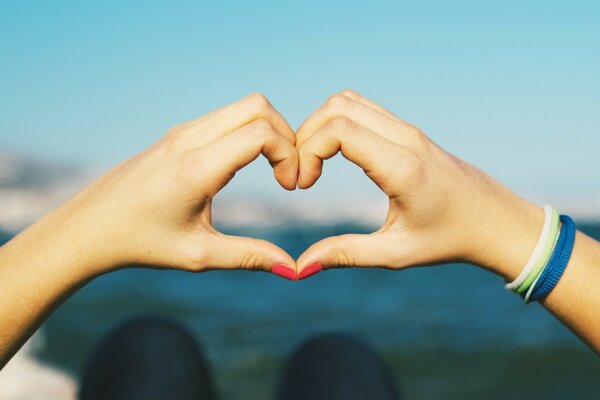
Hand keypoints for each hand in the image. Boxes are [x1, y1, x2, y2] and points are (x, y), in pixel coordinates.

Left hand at [30, 93, 297, 277]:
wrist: (90, 227)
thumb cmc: (141, 243)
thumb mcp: (198, 256)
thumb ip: (249, 257)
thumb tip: (294, 269)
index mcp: (196, 168)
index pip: (260, 132)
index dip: (289, 154)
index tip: (289, 187)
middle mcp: (189, 140)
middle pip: (258, 106)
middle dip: (286, 135)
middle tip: (287, 173)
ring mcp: (182, 131)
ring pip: (243, 106)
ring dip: (268, 131)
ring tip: (272, 170)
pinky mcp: (178, 133)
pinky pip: (226, 116)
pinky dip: (249, 131)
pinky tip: (245, 166)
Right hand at [295, 90, 543, 278]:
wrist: (497, 223)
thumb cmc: (450, 240)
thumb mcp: (395, 253)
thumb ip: (346, 254)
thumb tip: (301, 267)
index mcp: (402, 167)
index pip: (338, 130)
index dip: (308, 152)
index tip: (304, 186)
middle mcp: (406, 139)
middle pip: (337, 106)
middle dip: (306, 135)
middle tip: (302, 174)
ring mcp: (410, 130)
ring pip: (349, 101)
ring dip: (321, 125)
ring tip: (315, 163)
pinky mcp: (410, 131)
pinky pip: (365, 109)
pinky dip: (339, 122)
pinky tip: (337, 157)